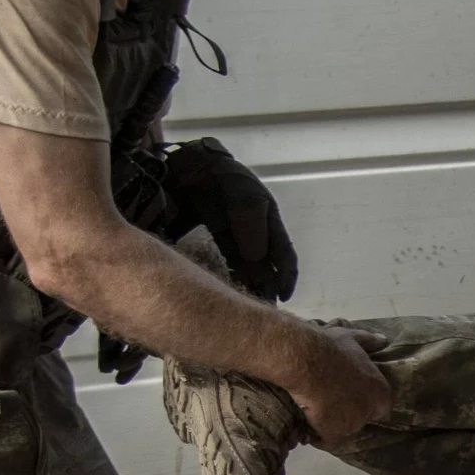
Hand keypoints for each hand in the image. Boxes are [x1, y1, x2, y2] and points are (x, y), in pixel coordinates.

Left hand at [163, 138, 297, 300]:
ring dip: (245, 287)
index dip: (286, 277)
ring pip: (242, 268)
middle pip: (263, 267)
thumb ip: (252, 228)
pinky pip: (220, 262)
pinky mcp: (208, 237)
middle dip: (264, 288)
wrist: (189, 163)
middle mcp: (252, 231)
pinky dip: (223, 277)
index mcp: (268, 221)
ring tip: (243, 308)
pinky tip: (220, 290)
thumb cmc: (223, 177)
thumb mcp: (245, 198)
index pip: (283, 255)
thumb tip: (259, 263)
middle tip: (260, 311)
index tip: (282, 298)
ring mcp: (231, 235)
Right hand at [284, 326, 389, 441]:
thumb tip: (384, 340)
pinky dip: (318, 438)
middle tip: (333, 404)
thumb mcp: (353, 338)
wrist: (307, 361)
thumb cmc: (331, 348)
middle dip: (350, 414)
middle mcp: (371, 410)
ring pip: (344, 430)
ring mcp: (353, 423)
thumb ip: (370, 341)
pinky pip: (327, 441)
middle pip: (362, 419)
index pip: (382, 407)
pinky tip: (309, 433)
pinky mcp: (334, 432)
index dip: (367, 403)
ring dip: (333, 425)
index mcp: (381, 391)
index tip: (352, 398)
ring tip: (318, 416)